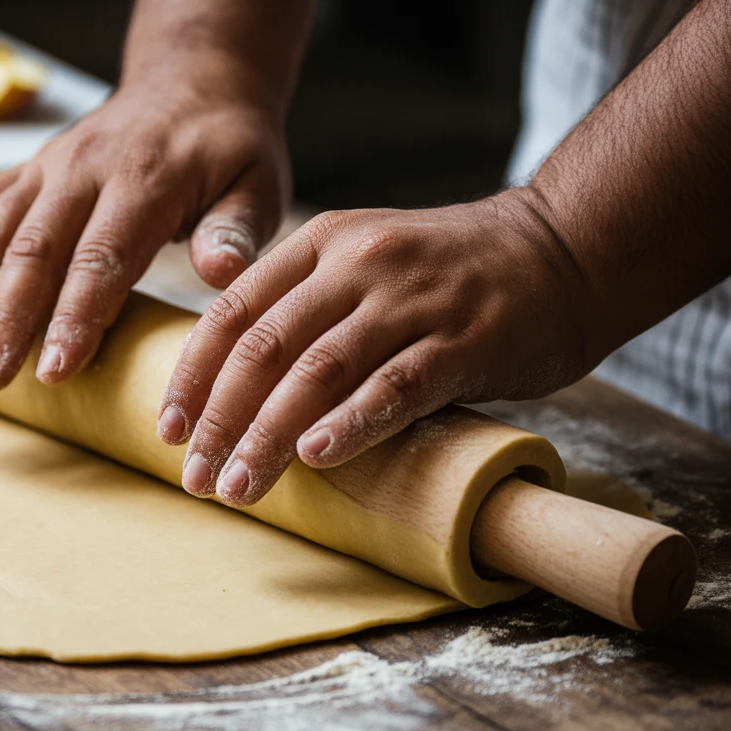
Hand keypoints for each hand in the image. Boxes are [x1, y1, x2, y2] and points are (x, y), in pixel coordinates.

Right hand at [0, 84, 288, 390]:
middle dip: (5, 320)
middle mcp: (86, 168)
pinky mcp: (29, 168)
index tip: (55, 371)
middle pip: (35, 251)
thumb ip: (237, 229)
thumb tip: (220, 273)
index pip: (103, 257)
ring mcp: (49, 165)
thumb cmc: (230, 149)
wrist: (194, 82)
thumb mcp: (258, 183)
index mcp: (145, 178)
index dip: (75, 317)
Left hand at [156, 189, 598, 506]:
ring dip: (270, 436)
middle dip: (221, 419)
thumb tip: (235, 389)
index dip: (194, 375)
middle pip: (265, 347)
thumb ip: (305, 308)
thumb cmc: (448, 275)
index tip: (168, 430)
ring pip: (319, 371)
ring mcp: (411, 300)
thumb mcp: (364, 261)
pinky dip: (351, 423)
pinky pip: (395, 386)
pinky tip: (317, 457)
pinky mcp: (463, 341)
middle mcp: (358, 263)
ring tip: (240, 487)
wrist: (563, 250)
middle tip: (195, 477)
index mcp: (321, 243)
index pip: (233, 311)